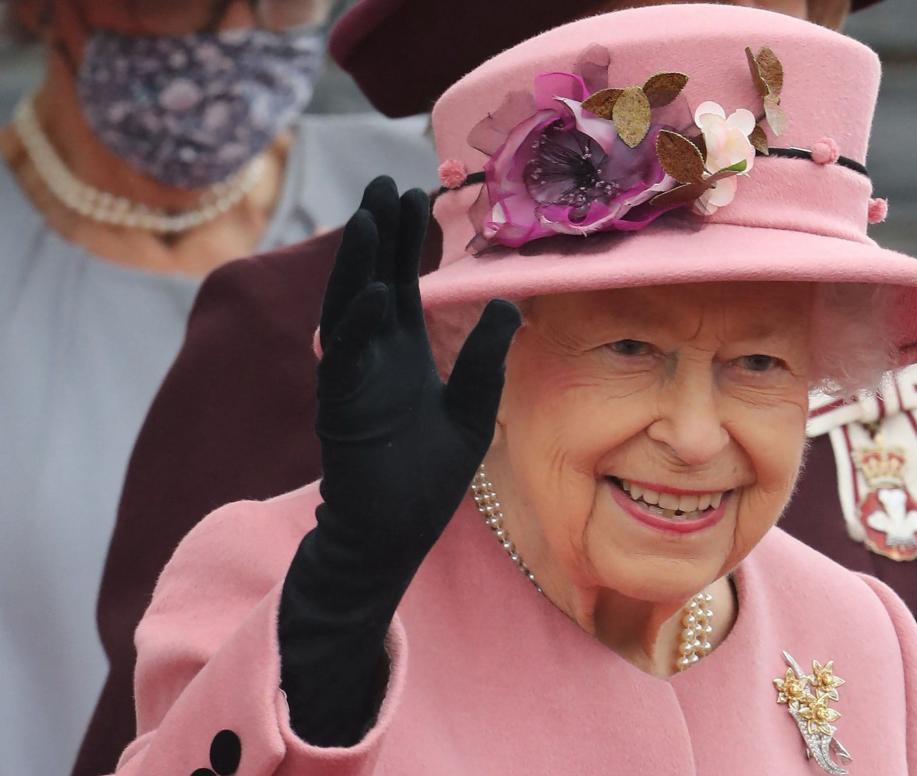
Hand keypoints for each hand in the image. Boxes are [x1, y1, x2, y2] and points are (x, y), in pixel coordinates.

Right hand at [314, 176, 520, 574]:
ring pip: (349, 307)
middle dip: (378, 233)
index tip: (418, 195)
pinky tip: (376, 292)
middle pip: (372, 280)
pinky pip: (345, 359)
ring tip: (372, 215)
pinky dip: (358, 325)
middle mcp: (373, 356)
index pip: (402, 283)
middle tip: (385, 182)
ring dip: (359, 262)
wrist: (394, 532)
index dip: (408, 242)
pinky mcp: (341, 408)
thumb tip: (509, 305)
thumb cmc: (427, 475)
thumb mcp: (471, 408)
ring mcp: (353, 379)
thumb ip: (484, 358)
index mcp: (401, 352)